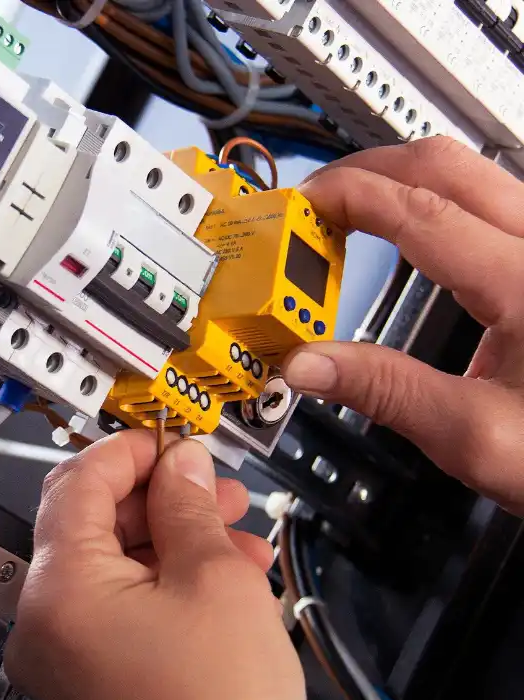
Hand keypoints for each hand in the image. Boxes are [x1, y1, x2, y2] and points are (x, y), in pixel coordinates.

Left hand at [5, 432, 305, 699]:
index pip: (77, 483)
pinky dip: (162, 586)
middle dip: (159, 498)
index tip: (171, 440)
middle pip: (91, 524)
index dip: (130, 450)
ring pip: (111, 567)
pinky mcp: (88, 680)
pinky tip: (220, 579)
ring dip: (171, 541)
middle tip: (212, 486)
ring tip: (234, 535)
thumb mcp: (216, 580)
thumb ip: (189, 505)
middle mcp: (43, 623)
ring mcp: (62, 657)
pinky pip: (116, 610)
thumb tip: (181, 464)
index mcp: (59, 589)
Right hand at [289, 137, 523, 513]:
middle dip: (369, 170)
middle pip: (447, 165)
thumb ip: (385, 392)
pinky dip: (435, 202)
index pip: (419, 211)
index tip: (302, 205)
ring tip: (352, 217)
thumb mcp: (475, 438)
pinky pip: (493, 204)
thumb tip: (310, 363)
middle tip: (316, 203)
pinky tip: (410, 234)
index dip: (350, 197)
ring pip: (475, 175)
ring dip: (404, 181)